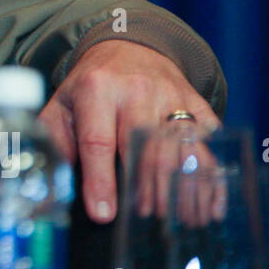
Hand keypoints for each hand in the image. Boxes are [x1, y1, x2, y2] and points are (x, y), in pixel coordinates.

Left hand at [37, 40, 219, 223]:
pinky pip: (209, 140)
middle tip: (148, 221)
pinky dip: (211, 174)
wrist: (129, 46)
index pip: (98, 141)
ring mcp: (171, 96)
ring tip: (183, 221)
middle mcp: (137, 91)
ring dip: (183, 187)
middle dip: (148, 188)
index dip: (101, 181)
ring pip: (180, 146)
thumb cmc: (91, 84)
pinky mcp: (196, 102)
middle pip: (146, 146)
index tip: (103, 214)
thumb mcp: (62, 103)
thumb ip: (55, 141)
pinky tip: (212, 204)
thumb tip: (56, 184)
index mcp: (97, 90)